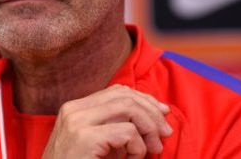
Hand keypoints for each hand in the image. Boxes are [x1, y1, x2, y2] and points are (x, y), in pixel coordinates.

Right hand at [42, 84, 171, 158]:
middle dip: (152, 112)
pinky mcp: (85, 138)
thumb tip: (155, 116)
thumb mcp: (97, 146)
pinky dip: (138, 147)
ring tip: (154, 149)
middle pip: (125, 95)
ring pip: (128, 108)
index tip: (162, 114)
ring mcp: (77, 122)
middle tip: (165, 133)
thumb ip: (116, 128)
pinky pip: (126, 133)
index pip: (117, 91)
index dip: (144, 99)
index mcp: (75, 108)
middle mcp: (74, 109)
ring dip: (149, 128)